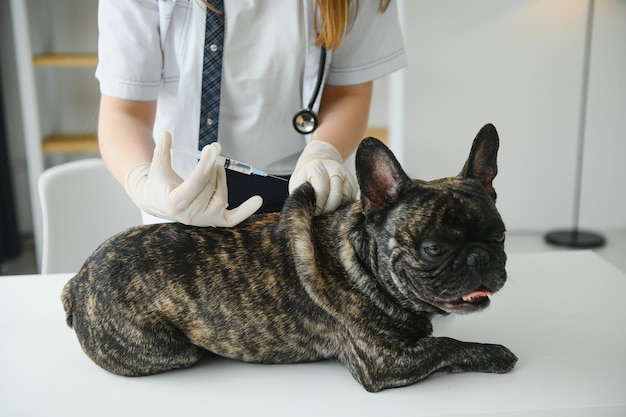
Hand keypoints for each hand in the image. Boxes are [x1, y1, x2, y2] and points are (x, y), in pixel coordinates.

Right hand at [124, 132, 261, 226]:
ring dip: (221, 179)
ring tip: (217, 167)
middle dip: (211, 168)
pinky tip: (258, 200)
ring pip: (221, 197)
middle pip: (208, 188)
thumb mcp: (157, 168)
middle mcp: (190, 215)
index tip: (214, 148)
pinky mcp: (214, 221)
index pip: (195, 183)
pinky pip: (233, 218)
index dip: (205, 164)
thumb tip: (166, 134)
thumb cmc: (160, 184)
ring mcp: (204, 220)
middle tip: (212, 152)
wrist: (160, 204)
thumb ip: (161, 151)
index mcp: (175, 203)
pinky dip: (246, 210)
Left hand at [289, 140, 357, 213]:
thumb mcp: (297, 183)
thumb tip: (304, 210)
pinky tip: (336, 207)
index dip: (318, 205)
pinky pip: (352, 198)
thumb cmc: (306, 177)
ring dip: (337, 208)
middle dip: (328, 209)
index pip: (322, 190)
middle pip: (336, 194)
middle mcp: (333, 168)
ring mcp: (345, 174)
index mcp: (316, 167)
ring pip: (346, 197)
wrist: (319, 163)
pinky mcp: (352, 181)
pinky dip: (345, 205)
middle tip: (321, 214)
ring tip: (327, 211)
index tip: (314, 212)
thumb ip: (300, 195)